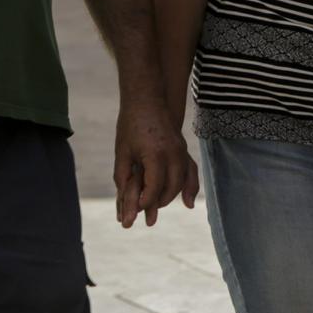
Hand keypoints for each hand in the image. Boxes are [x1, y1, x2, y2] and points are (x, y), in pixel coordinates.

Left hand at [113, 100, 196, 228]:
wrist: (146, 99)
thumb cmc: (130, 125)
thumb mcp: (122, 151)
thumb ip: (124, 177)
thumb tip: (126, 202)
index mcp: (155, 154)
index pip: (153, 188)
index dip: (143, 202)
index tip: (134, 210)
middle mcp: (173, 154)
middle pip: (170, 188)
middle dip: (157, 203)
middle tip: (145, 212)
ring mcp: (181, 151)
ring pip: (181, 182)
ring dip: (170, 196)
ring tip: (157, 207)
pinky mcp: (183, 149)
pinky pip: (191, 172)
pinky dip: (190, 188)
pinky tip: (188, 203)